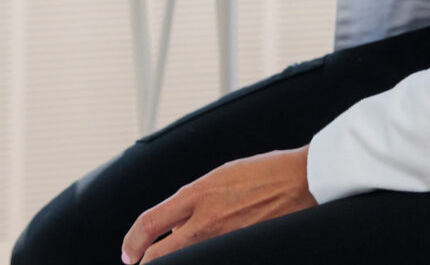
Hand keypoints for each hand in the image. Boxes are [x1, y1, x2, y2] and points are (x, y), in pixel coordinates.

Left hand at [122, 149, 314, 260]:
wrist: (301, 181)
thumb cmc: (262, 173)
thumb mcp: (218, 177)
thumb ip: (193, 201)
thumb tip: (175, 225)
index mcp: (196, 194)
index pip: (149, 223)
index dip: (131, 242)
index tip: (127, 254)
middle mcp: (205, 221)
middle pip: (159, 254)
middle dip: (146, 263)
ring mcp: (224, 239)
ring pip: (184, 261)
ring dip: (175, 262)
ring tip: (169, 261)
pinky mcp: (242, 250)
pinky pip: (212, 260)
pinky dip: (203, 260)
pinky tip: (206, 256)